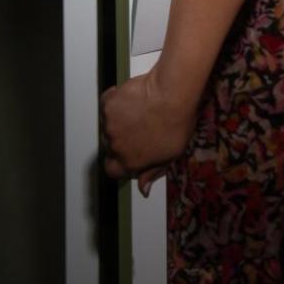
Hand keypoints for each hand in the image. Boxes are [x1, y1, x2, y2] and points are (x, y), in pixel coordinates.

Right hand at [100, 67, 194, 181]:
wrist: (173, 94)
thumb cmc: (176, 123)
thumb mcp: (171, 155)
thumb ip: (153, 173)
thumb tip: (143, 190)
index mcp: (129, 162)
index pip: (112, 170)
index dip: (119, 162)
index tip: (128, 153)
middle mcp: (115, 146)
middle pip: (110, 146)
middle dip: (121, 139)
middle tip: (138, 127)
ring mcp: (109, 124)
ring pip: (108, 124)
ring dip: (118, 119)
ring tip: (138, 110)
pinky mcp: (109, 103)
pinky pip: (107, 103)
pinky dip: (115, 100)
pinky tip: (130, 97)